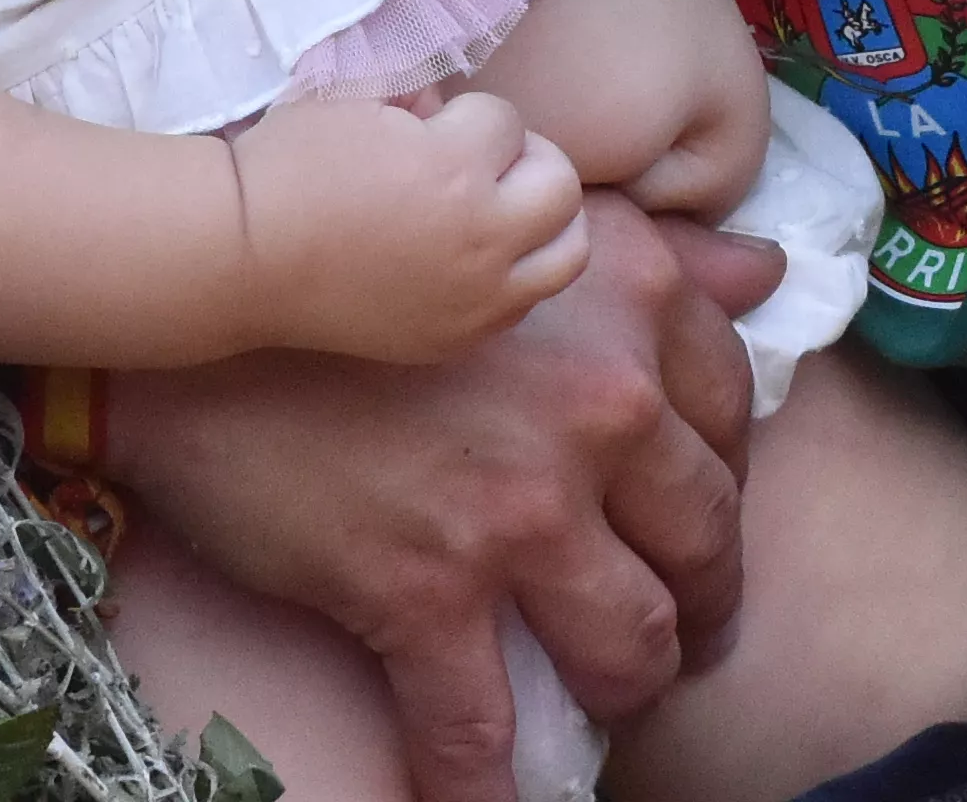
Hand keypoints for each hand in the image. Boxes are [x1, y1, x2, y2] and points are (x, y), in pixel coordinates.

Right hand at [107, 193, 792, 801]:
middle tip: (681, 629)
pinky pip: (478, 726)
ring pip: (628, 643)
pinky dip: (488, 788)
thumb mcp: (531, 221)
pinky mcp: (426, 590)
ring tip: (609, 697)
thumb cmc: (365, 242)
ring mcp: (517, 507)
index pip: (731, 413)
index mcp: (631, 301)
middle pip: (704, 541)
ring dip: (628, 688)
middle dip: (702, 601)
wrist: (205, 296)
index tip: (689, 509)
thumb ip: (658, 253)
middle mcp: (599, 404)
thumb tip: (760, 273)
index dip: (718, 473)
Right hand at [222, 91, 590, 361]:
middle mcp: (481, 240)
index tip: (424, 128)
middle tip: (475, 165)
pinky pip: (523, 302)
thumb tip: (450, 110)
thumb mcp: (357, 100)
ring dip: (541, 221)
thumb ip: (421, 96)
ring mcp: (476, 300)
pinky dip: (511, 273)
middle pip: (560, 186)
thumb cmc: (290, 167)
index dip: (466, 117)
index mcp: (454, 171)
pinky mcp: (458, 338)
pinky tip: (466, 257)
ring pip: (568, 253)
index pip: (507, 121)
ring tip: (493, 211)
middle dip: (524, 162)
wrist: (245, 258)